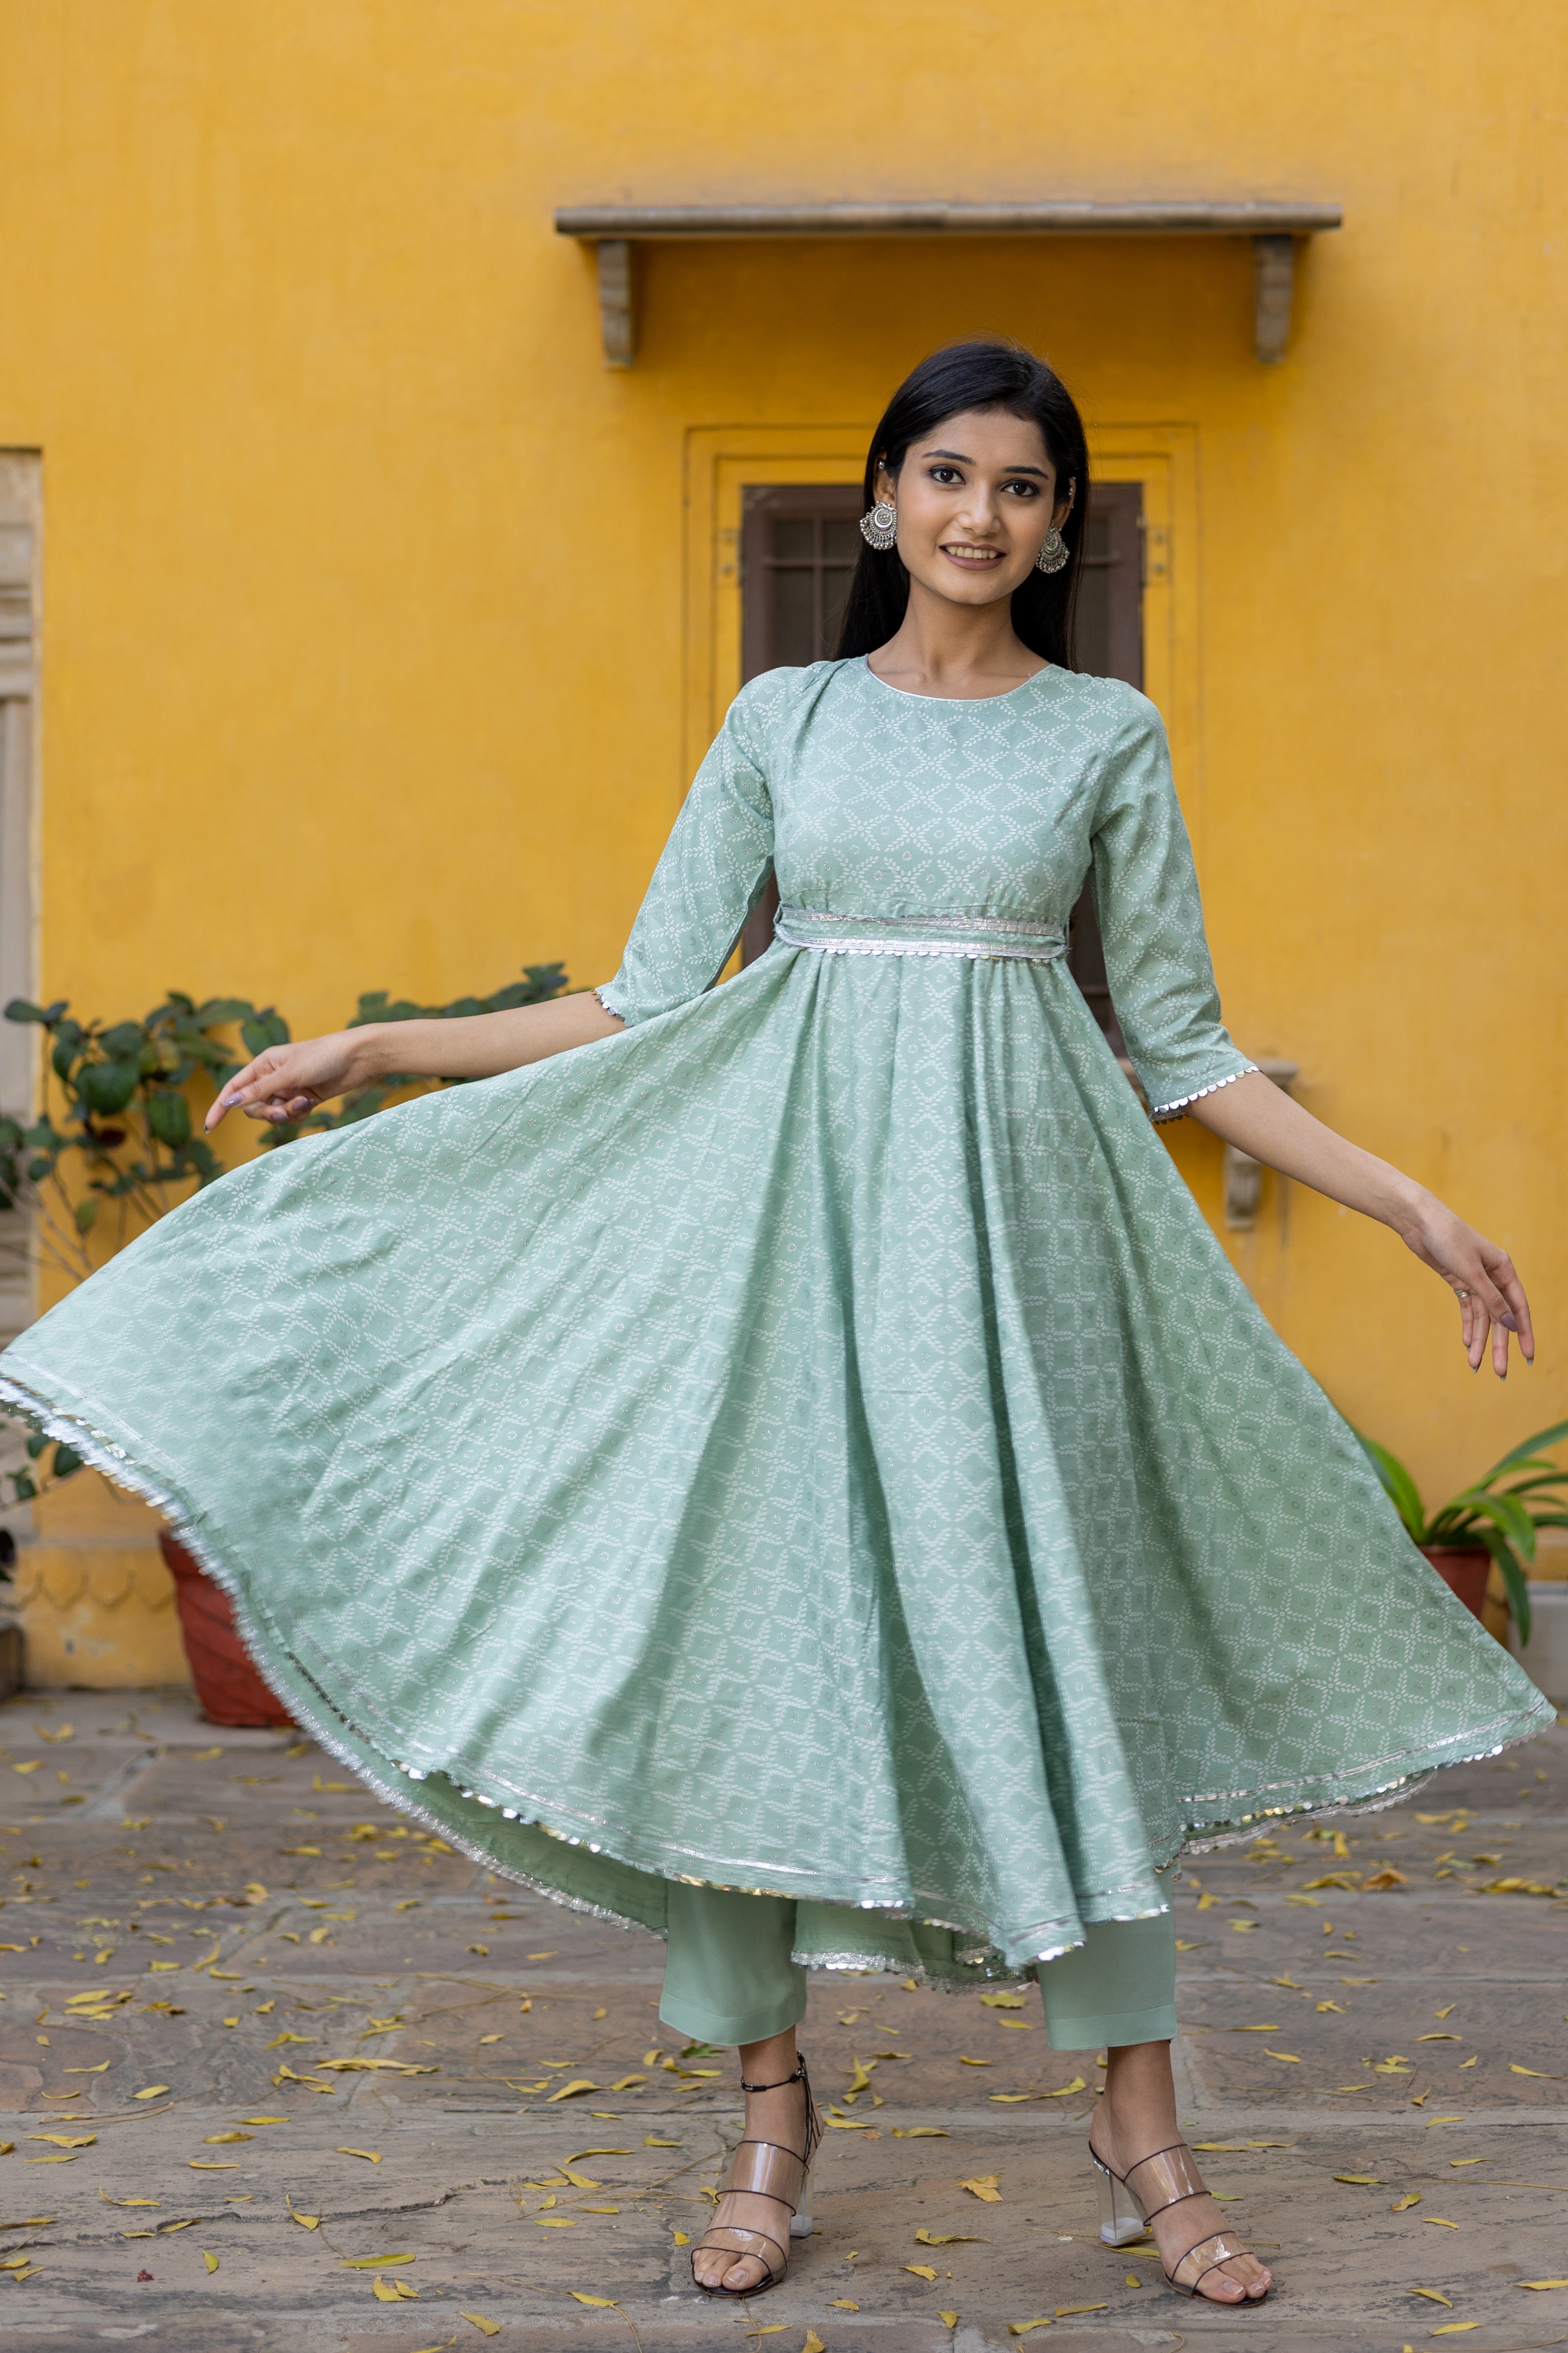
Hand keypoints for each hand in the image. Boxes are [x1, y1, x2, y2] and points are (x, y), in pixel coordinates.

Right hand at [204, 1029, 384, 1130]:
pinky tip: (310, 1104)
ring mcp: (287, 1090)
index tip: (210, 1127)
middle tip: (283, 1112)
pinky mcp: (303, 1100)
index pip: (233, 1088)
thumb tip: (230, 1102)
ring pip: (272, 1114)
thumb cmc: (323, 1057)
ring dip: (285, 1114)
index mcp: (262, 1064)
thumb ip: (260, 1090)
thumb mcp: (289, 1073)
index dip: (220, 1108)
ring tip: (304, 1103)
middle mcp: (271, 1078)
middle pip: (252, 1107)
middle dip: (266, 1113)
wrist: (357, 1058)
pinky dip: (298, 1114)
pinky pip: (290, 1117)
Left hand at [1390, 1192, 1534, 1376]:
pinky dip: (1468, 1326)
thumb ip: (1491, 1299)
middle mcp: (1492, 1275)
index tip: (1528, 1355)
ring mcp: (1475, 1279)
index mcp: (1503, 1269)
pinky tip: (1468, 1344)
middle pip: (1499, 1316)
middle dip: (1499, 1344)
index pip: (1518, 1307)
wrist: (1418, 1222)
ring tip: (1475, 1365)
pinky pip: (1468, 1308)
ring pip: (1482, 1316)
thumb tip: (1510, 1324)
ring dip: (1480, 1340)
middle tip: (1499, 1372)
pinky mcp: (1458, 1280)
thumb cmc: (1448, 1238)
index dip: (1524, 1332)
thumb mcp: (1471, 1271)